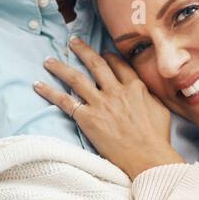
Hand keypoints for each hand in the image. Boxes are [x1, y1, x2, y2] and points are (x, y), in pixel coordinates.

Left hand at [33, 36, 182, 178]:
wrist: (148, 157)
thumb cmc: (157, 139)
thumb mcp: (160, 110)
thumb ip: (148, 97)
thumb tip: (143, 92)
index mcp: (134, 87)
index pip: (118, 64)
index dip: (108, 56)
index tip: (102, 53)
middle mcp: (115, 90)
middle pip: (95, 64)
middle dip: (82, 50)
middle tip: (72, 42)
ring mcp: (100, 103)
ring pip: (76, 78)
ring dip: (60, 67)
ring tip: (48, 60)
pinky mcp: (87, 118)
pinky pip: (64, 101)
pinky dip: (50, 92)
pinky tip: (38, 85)